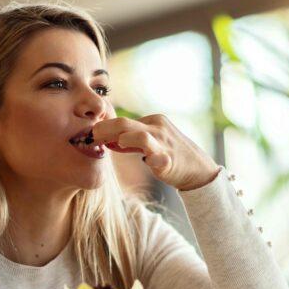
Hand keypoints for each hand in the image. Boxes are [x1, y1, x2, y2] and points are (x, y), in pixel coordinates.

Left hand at [92, 114, 219, 190]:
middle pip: (125, 124)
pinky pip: (158, 157)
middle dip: (105, 129)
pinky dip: (150, 159)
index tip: (90, 135)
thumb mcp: (149, 143)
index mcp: (152, 121)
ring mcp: (163, 143)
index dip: (105, 127)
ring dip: (123, 140)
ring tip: (111, 145)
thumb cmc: (170, 154)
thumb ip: (128, 142)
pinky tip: (144, 161)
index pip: (123, 121)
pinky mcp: (168, 160)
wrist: (197, 168)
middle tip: (90, 136)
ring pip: (140, 136)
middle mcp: (157, 128)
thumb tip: (107, 141)